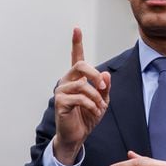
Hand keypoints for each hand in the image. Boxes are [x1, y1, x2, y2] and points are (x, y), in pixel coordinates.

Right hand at [52, 27, 110, 164]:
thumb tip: (106, 74)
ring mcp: (61, 91)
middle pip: (80, 66)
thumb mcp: (102, 101)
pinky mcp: (60, 102)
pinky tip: (93, 111)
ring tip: (99, 107)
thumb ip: (105, 87)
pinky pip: (79, 98)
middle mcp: (67, 81)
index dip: (76, 43)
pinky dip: (91, 105)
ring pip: (83, 86)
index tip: (76, 29)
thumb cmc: (87, 117)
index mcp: (76, 78)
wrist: (77, 135)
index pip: (76, 57)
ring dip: (96, 97)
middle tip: (103, 87)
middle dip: (95, 75)